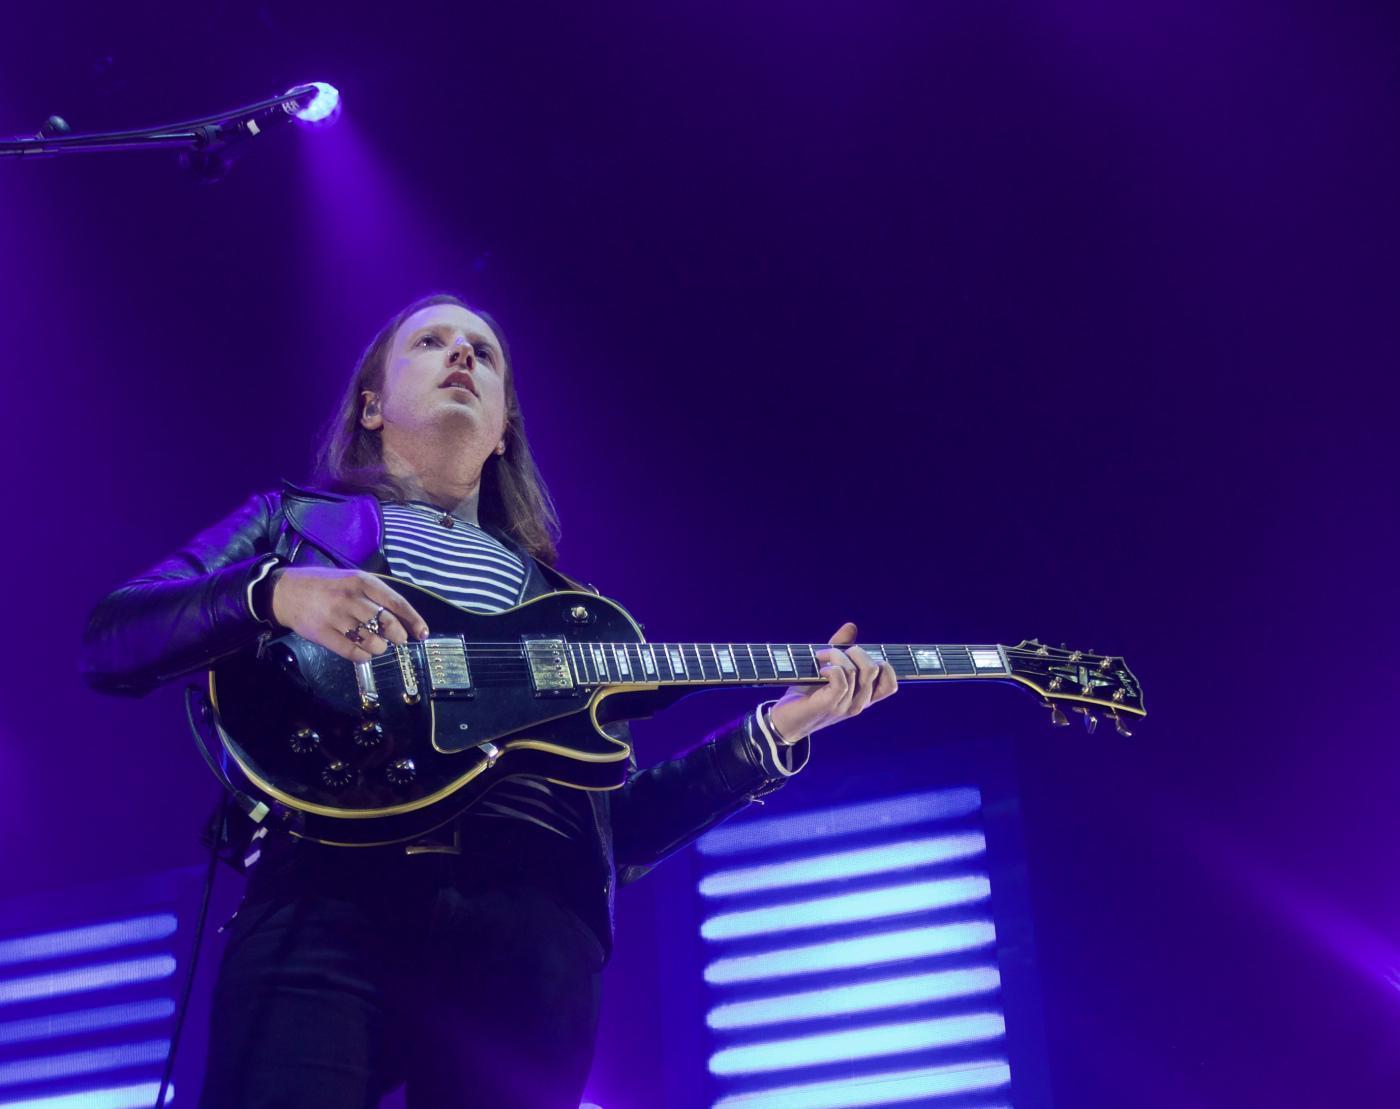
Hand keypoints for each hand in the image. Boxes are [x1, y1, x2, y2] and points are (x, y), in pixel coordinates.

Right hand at [270, 568, 429, 661]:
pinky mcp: (323, 634)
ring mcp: (336, 617)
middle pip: (387, 624)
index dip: (414, 620)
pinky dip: (363, 656)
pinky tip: (362, 652)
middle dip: (398, 636)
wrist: (285, 592)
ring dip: (380, 648)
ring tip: (376, 644)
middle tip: (398, 640)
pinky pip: (353, 653)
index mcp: (362, 581)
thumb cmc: (325, 586)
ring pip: (372, 641)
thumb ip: (375, 595)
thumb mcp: (351, 579)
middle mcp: (351, 598)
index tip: (423, 633)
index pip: (397, 603)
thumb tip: (403, 618)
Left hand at [767, 622, 897, 742]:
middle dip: (857, 651)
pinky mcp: (828, 705)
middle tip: (834, 652)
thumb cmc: (806, 695)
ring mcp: (844, 707)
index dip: (882, 664)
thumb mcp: (826, 668)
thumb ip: (840, 649)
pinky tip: (820, 670)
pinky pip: (841, 680)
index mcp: (862, 698)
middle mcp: (858, 704)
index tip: (857, 656)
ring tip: (820, 656)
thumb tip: (851, 626)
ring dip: (836, 655)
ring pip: (855, 671)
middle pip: (875, 669)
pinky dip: (831, 668)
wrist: (784, 722)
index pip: (891, 684)